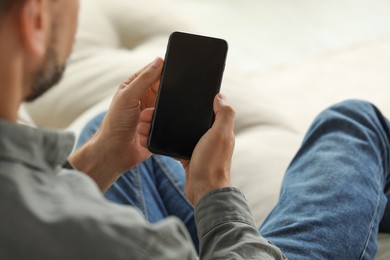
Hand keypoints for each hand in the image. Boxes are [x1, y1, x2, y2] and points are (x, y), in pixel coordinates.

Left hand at [69, 58, 162, 190]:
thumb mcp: (128, 96)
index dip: (162, 73)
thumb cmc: (115, 123)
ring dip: (155, 117)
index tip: (168, 76)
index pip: (154, 72)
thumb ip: (144, 78)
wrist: (115, 152)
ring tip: (141, 123)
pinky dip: (156, 128)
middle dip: (159, 101)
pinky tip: (144, 133)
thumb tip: (159, 60)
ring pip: (167, 109)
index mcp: (135, 87)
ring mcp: (152, 114)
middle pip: (163, 91)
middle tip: (147, 109)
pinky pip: (167, 124)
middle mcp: (144, 99)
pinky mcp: (157, 128)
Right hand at [138, 93, 235, 204]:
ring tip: (156, 119)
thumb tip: (221, 96)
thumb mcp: (220, 135)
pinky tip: (157, 136)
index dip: (202, 101)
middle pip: (195, 120)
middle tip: (165, 106)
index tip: (187, 93)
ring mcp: (199, 148)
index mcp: (221, 130)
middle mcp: (212, 138)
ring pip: (184, 131)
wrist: (203, 191)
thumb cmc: (212, 163)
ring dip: (172, 126)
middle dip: (181, 113)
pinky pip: (177, 145)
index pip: (212, 110)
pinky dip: (168, 141)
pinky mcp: (189, 157)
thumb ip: (224, 114)